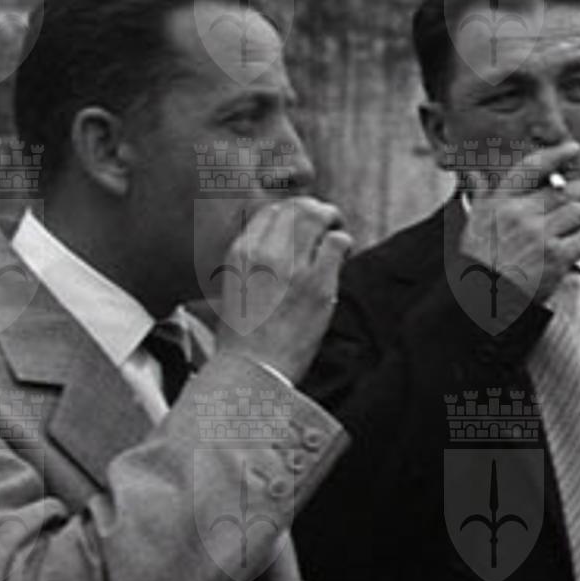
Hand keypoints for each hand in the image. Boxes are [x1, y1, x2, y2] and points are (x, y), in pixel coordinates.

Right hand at [214, 197, 352, 382]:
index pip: (271, 209)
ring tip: (337, 238)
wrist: (251, 374)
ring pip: (319, 217)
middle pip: (297, 207)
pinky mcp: (317, 285)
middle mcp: (264, 254)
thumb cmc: (244, 338)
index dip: (292, 211)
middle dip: (317, 211)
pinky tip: (341, 257)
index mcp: (240, 254)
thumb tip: (282, 240)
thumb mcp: (235, 287)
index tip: (302, 225)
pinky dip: (344, 244)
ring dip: (334, 223)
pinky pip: (338, 243)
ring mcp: (292, 268)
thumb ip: (255, 260)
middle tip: (327, 225)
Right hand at [458, 140, 579, 308]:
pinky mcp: (554, 258)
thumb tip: (473, 175)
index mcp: (500, 204)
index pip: (531, 168)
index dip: (555, 155)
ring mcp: (539, 235)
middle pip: (563, 191)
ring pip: (578, 213)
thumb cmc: (475, 265)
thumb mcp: (471, 226)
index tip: (572, 148)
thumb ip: (479, 197)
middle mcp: (520, 214)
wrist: (481, 300)